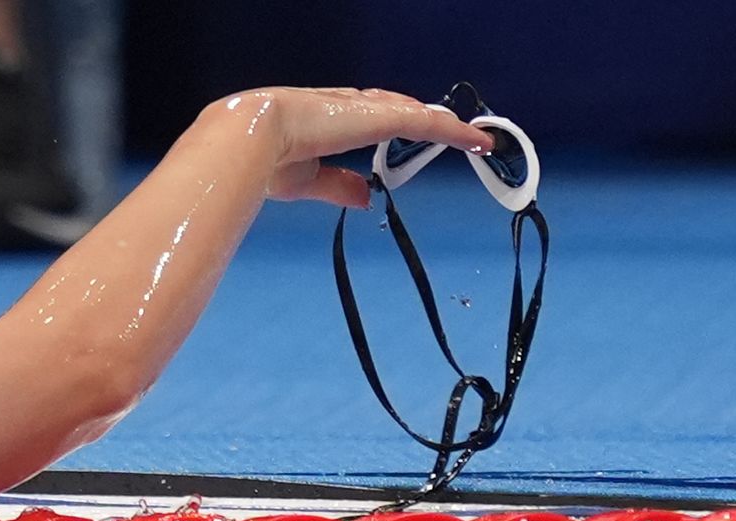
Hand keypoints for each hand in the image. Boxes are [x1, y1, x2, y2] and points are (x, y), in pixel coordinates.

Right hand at [215, 87, 495, 208]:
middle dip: (425, 119)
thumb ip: (338, 185)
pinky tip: (478, 142)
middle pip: (400, 109)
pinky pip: (431, 125)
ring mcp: (370, 111)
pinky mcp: (385, 119)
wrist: (257, 137)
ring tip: (475, 138)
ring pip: (419, 115)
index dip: (392, 121)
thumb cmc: (267, 160)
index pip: (369, 114)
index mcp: (328, 118)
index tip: (406, 132)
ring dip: (448, 128)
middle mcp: (352, 107)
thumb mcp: (306, 181)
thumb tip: (365, 198)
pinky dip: (457, 134)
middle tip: (450, 131)